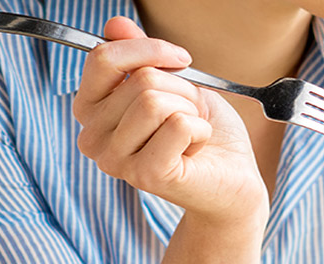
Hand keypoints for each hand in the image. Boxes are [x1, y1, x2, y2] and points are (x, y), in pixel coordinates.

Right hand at [73, 17, 265, 222]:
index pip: (103, 58)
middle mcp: (92, 138)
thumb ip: (140, 56)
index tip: (181, 59)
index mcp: (90, 111)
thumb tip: (116, 24)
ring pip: (154, 101)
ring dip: (189, 110)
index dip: (149, 48)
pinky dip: (200, 130)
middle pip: (140, 80)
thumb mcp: (173, 83)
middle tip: (189, 115)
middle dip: (180, 89)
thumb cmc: (202, 132)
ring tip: (192, 132)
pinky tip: (196, 149)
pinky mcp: (145, 175)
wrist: (233, 180)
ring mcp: (115, 160)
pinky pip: (177, 125)